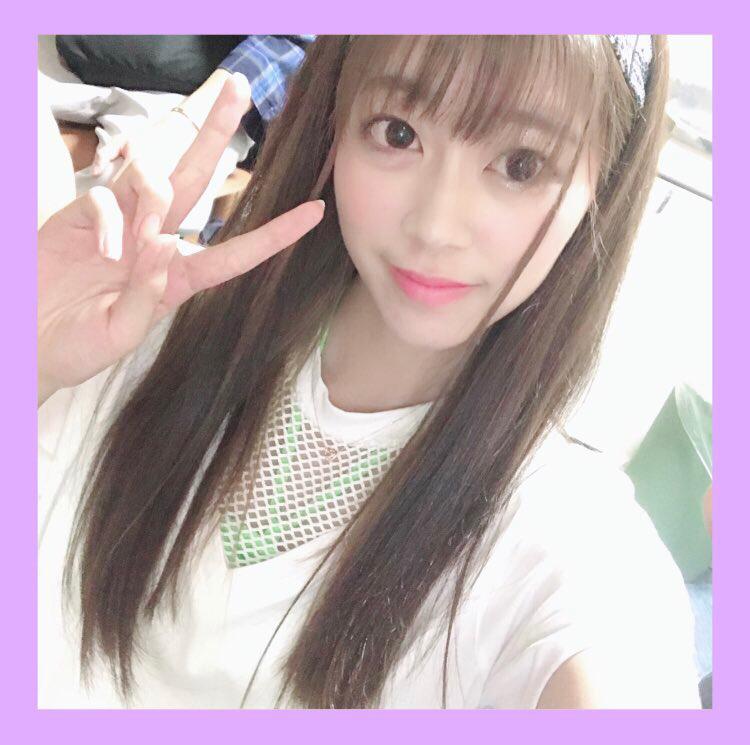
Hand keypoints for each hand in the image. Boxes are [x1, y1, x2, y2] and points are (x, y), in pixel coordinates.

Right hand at [38, 74, 323, 405]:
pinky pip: (105, 198)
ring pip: (151, 177)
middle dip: (215, 134)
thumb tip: (168, 244)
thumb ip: (147, 295)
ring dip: (154, 193)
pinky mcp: (83, 216)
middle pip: (194, 180)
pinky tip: (106, 249)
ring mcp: (119, 226)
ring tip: (141, 233)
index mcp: (179, 279)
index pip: (236, 252)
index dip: (275, 233)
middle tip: (238, 89)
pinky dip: (110, 219)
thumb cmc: (77, 346)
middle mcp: (155, 244)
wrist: (27, 343)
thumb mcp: (120, 332)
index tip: (314, 212)